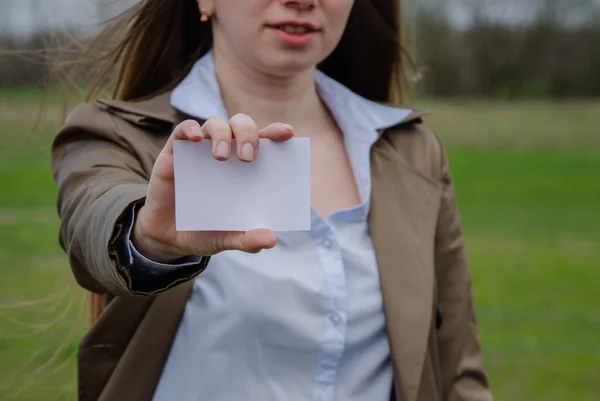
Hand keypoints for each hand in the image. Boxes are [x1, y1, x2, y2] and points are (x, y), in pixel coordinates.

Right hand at [131, 114, 294, 261]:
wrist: (168, 238)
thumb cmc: (205, 231)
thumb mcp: (227, 239)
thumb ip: (248, 239)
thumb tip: (271, 240)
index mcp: (246, 167)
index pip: (265, 141)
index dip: (276, 132)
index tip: (287, 133)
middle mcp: (226, 152)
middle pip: (241, 125)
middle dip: (248, 134)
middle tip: (248, 157)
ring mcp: (200, 149)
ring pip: (215, 124)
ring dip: (222, 134)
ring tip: (221, 156)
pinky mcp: (174, 152)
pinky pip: (182, 130)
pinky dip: (189, 129)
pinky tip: (194, 139)